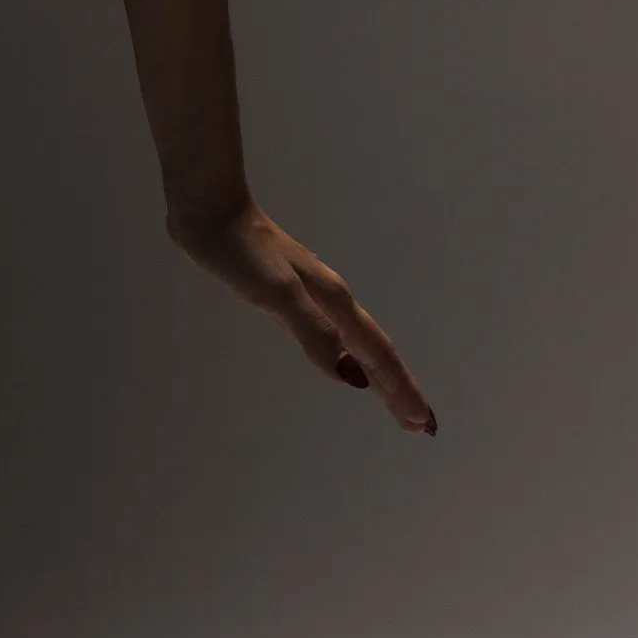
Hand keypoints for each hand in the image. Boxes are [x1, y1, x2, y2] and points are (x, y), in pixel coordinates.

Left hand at [168, 198, 436, 433]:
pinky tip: (342, 362)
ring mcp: (312, 298)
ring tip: (391, 398)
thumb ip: (314, 332)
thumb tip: (351, 377)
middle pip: (374, 351)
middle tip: (421, 423)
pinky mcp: (290, 297)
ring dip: (378, 374)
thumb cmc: (243, 254)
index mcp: (334, 302)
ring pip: (357, 344)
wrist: (214, 213)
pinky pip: (334, 337)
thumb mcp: (278, 295)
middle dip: (398, 387)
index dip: (399, 388)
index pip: (376, 354)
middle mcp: (332, 301)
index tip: (423, 422)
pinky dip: (348, 357)